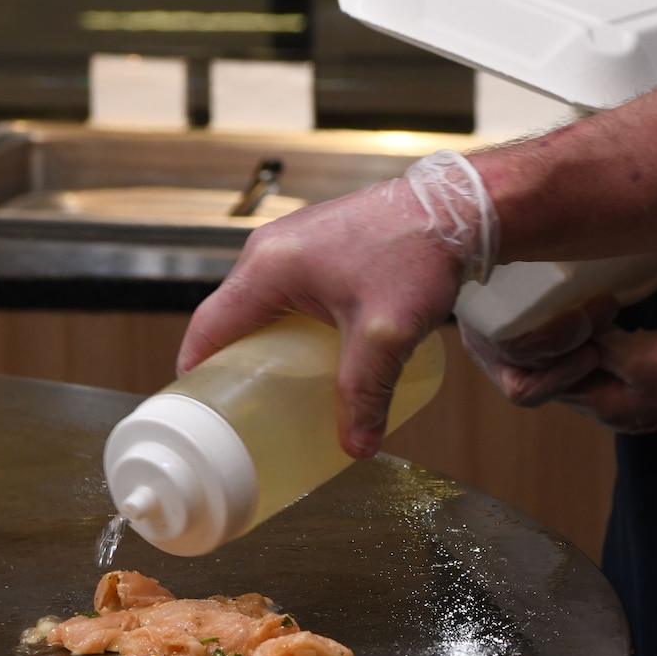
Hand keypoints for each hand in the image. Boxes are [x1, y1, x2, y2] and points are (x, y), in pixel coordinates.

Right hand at [179, 151, 496, 458]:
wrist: (458, 209)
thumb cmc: (419, 254)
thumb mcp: (386, 334)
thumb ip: (366, 391)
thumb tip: (357, 446)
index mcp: (269, 266)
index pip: (210, 325)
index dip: (198, 370)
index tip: (201, 410)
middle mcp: (272, 250)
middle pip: (234, 319)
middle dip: (235, 365)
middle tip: (244, 410)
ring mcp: (296, 246)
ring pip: (265, 308)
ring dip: (267, 348)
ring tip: (280, 392)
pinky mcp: (323, 249)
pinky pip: (291, 296)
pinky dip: (292, 329)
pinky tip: (315, 358)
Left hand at [462, 301, 656, 440]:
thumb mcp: (639, 353)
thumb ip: (598, 343)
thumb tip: (567, 331)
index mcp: (598, 403)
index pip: (537, 384)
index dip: (530, 351)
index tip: (545, 317)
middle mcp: (603, 407)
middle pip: (550, 379)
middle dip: (537, 348)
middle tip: (533, 310)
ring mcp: (621, 399)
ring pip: (573, 370)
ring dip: (564, 343)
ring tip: (564, 311)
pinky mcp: (638, 385)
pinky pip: (599, 364)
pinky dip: (589, 343)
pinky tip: (595, 320)